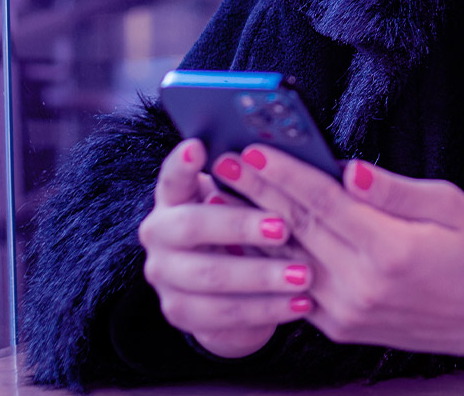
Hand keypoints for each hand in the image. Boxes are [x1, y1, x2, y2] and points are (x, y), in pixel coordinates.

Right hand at [136, 139, 314, 357]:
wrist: (232, 293)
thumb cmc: (246, 235)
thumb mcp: (249, 207)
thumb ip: (258, 187)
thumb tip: (304, 165)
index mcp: (174, 199)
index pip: (172, 177)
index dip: (182, 164)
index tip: (198, 146)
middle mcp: (159, 235)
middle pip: (190, 226)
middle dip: (239, 226)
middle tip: (284, 228)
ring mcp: (164, 277)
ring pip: (210, 277)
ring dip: (261, 276)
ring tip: (303, 275)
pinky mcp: (179, 313)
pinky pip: (223, 315)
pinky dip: (265, 310)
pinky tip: (298, 303)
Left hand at [214, 145, 463, 373]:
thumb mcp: (449, 206)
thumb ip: (394, 190)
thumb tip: (349, 169)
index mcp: (390, 251)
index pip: (323, 204)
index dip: (284, 174)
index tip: (253, 150)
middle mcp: (361, 286)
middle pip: (296, 229)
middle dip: (255, 193)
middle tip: (222, 162)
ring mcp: (347, 311)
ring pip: (285, 262)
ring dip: (251, 226)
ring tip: (222, 196)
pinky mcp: (340, 327)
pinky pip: (293, 288)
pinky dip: (269, 260)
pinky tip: (251, 236)